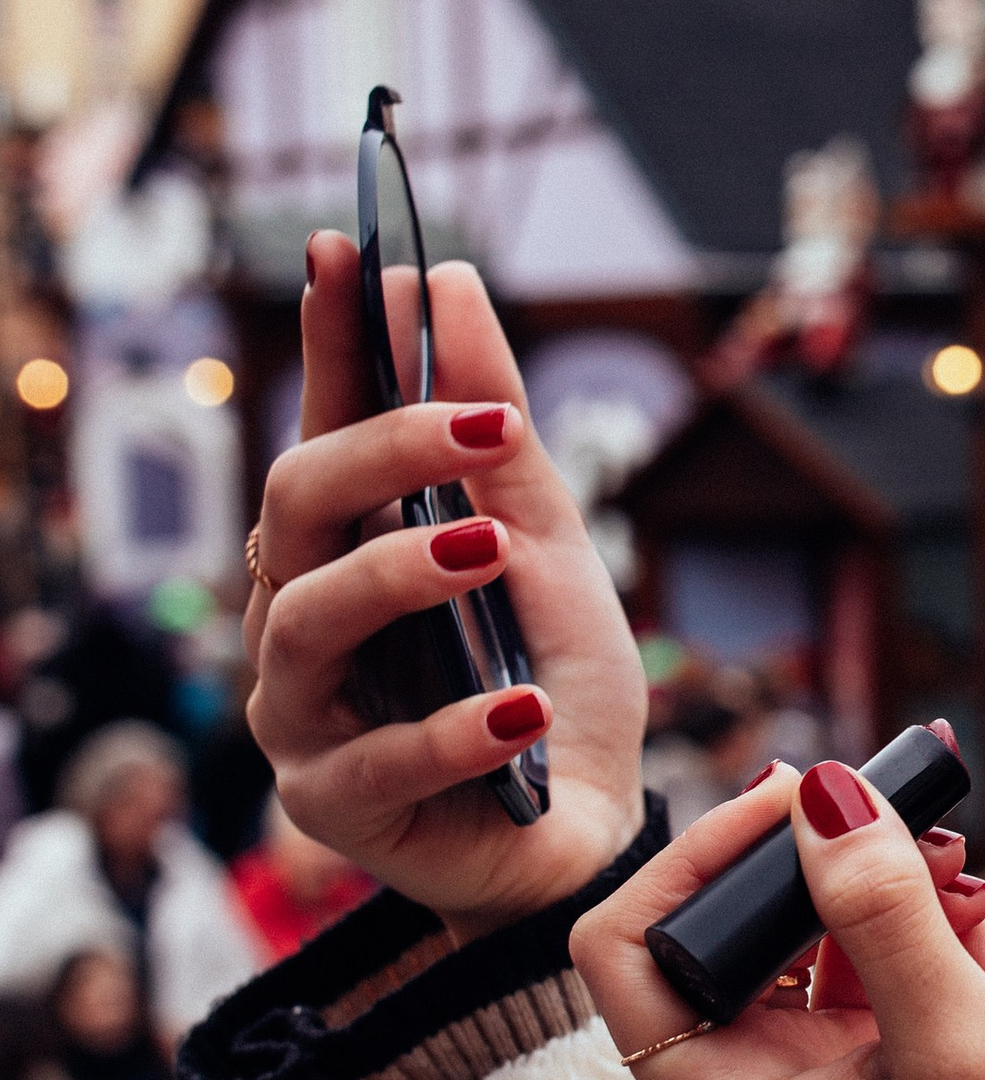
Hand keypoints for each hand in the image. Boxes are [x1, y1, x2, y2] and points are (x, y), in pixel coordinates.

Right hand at [244, 236, 646, 936]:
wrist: (593, 831)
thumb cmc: (554, 685)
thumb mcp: (554, 549)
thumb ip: (500, 434)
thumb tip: (447, 287)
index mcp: (354, 544)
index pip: (328, 421)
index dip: (329, 337)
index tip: (344, 249)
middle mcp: (306, 615)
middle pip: (296, 503)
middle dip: (381, 449)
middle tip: (483, 425)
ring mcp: (307, 711)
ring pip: (306, 619)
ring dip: (402, 576)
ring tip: (489, 553)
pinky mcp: (336, 802)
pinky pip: (381, 756)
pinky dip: (458, 725)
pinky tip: (522, 705)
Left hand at [571, 764, 984, 1079]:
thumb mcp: (955, 1043)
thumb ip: (883, 913)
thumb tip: (824, 791)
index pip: (629, 947)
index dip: (696, 857)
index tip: (799, 800)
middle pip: (723, 931)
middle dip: (815, 863)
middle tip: (906, 821)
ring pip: (800, 942)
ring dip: (875, 889)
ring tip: (962, 873)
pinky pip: (859, 973)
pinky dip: (911, 932)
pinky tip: (979, 925)